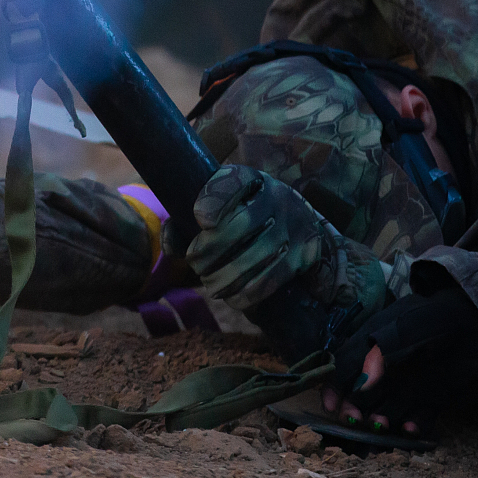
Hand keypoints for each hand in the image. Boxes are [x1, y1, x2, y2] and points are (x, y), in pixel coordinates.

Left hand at [184, 164, 330, 309]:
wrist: (304, 231)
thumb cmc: (246, 222)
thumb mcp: (220, 213)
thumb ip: (185, 225)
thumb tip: (171, 247)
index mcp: (251, 179)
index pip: (233, 182)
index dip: (213, 200)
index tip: (200, 220)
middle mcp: (277, 196)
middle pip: (241, 224)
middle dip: (210, 250)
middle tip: (196, 264)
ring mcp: (296, 224)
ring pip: (255, 255)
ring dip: (225, 276)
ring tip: (210, 283)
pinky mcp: (306, 253)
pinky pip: (272, 278)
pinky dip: (246, 292)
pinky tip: (232, 297)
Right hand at [321, 285, 477, 435]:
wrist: (476, 323)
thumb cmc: (432, 319)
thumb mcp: (398, 330)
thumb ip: (376, 357)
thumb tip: (358, 388)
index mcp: (371, 348)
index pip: (344, 371)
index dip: (335, 389)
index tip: (332, 406)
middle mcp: (386, 371)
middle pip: (361, 398)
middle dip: (355, 413)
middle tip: (357, 421)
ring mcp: (408, 387)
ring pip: (386, 413)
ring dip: (380, 424)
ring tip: (383, 425)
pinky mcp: (432, 401)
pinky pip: (417, 421)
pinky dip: (411, 429)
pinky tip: (411, 428)